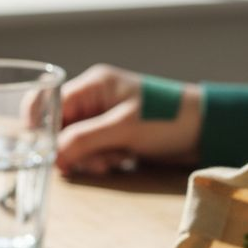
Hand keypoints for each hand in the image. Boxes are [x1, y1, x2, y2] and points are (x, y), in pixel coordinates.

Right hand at [55, 64, 202, 175]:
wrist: (205, 131)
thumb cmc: (168, 119)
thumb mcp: (125, 128)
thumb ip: (85, 139)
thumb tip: (52, 154)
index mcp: (93, 86)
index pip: (48, 102)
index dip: (42, 129)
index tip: (48, 152)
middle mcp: (93, 99)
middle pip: (59, 127)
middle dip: (72, 149)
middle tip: (95, 161)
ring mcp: (102, 119)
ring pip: (74, 143)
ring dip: (89, 158)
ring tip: (114, 161)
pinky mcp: (112, 136)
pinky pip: (91, 151)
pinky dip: (100, 161)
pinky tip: (119, 162)